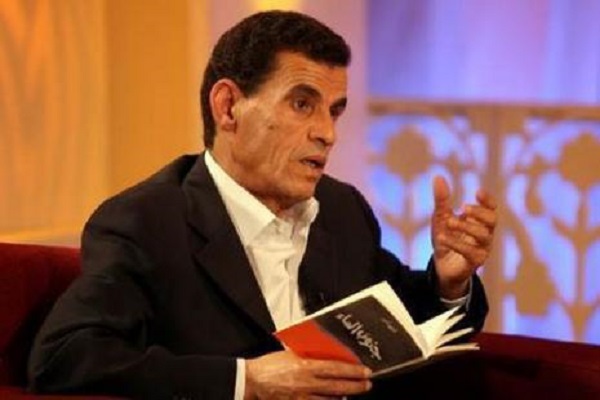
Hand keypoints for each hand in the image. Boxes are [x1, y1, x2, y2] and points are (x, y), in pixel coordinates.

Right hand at [244, 351, 371, 398]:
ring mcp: (302, 397)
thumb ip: (307, 356)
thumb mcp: (290, 354)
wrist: (251, 381)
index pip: (335, 368)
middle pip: (337, 386)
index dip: (352, 371)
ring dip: (344, 396)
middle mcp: (306, 383)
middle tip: (367, 385)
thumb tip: (324, 355)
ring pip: (329, 399)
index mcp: (304, 366)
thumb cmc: (268, 365)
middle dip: (355, 386)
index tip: (365, 371)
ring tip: (353, 393)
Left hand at [431, 176, 496, 298]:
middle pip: (492, 220)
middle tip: (463, 207)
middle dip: (479, 212)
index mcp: (479, 221)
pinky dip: (456, 243)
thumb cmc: (446, 239)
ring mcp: (482, 248)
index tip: (478, 191)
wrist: (441, 266)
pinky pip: (471, 252)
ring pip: (483, 235)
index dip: (488, 200)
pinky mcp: (475, 262)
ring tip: (449, 222)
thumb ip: (442, 200)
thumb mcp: (441, 218)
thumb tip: (438, 176)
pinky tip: (442, 237)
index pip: (491, 208)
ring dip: (466, 226)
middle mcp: (485, 234)